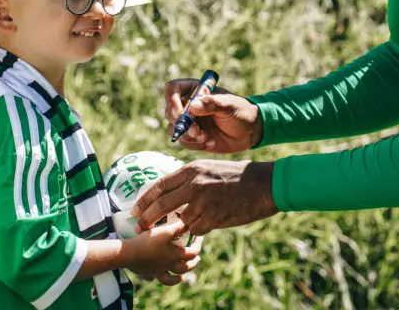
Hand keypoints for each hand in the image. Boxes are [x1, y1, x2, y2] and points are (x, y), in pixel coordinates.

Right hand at [122, 220, 200, 284]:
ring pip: (174, 277)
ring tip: (184, 273)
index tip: (198, 238)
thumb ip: (178, 227)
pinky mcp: (150, 273)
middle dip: (194, 262)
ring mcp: (160, 271)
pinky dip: (164, 280)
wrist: (128, 254)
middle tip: (197, 257)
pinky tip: (167, 278)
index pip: (193, 252)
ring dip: (181, 275)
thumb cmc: (147, 241)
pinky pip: (159, 279)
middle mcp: (169, 265)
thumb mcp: (165, 232)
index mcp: (175, 255)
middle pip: (186, 267)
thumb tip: (190, 223)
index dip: (198, 245)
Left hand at [132, 159, 277, 235]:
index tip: (135, 210)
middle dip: (147, 219)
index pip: (159, 186)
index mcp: (191, 170)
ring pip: (180, 221)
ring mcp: (203, 202)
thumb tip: (169, 195)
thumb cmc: (237, 176)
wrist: (263, 184)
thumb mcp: (209, 169)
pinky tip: (212, 221)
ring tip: (196, 220)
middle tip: (140, 228)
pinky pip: (196, 230)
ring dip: (183, 225)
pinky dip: (200, 229)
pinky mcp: (213, 218)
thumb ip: (189, 180)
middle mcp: (194, 185)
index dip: (144, 200)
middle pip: (161, 206)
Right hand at [164, 79, 262, 152]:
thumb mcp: (230, 106)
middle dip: (182, 124)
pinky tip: (210, 143)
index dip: (171, 100)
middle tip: (197, 131)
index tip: (181, 113)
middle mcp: (188, 105)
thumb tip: (193, 106)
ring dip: (189, 136)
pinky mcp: (192, 137)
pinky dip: (195, 145)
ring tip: (207, 138)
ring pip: (174, 129)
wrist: (249, 132)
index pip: (172, 89)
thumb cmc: (241, 112)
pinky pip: (184, 142)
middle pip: (169, 112)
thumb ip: (213, 104)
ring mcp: (189, 122)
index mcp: (195, 90)